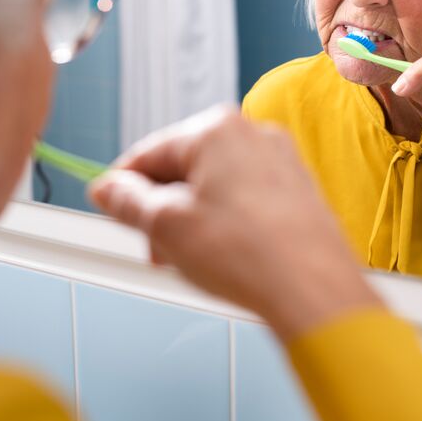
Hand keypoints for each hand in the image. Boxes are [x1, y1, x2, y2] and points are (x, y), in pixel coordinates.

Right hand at [88, 106, 380, 341]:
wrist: (313, 290)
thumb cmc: (245, 255)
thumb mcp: (166, 227)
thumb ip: (128, 201)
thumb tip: (107, 189)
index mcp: (215, 129)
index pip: (149, 152)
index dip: (123, 185)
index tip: (110, 207)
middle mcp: (251, 133)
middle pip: (183, 166)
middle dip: (162, 208)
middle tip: (155, 249)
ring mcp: (279, 159)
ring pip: (213, 183)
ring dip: (191, 218)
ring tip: (189, 259)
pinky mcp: (296, 188)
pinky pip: (244, 195)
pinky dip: (224, 220)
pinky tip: (222, 255)